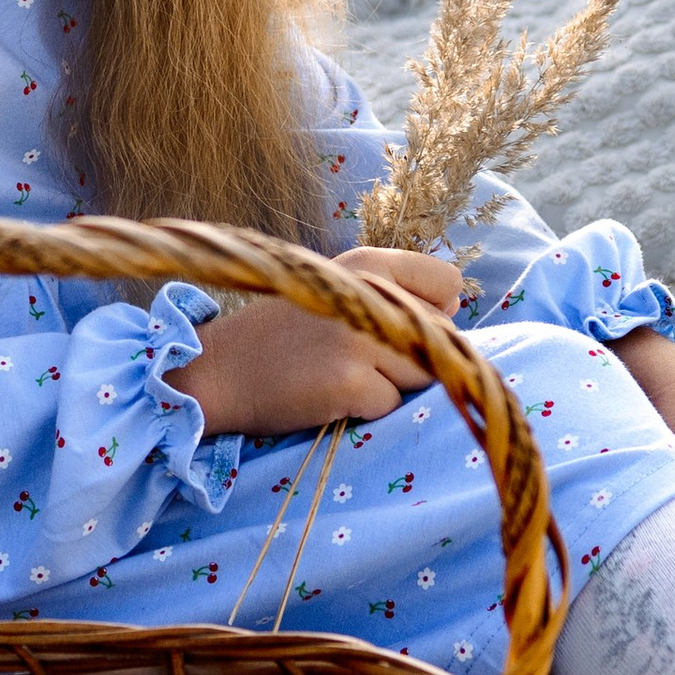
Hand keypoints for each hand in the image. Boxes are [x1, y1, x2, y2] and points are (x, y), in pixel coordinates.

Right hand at [184, 250, 463, 438]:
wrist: (216, 371)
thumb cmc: (279, 335)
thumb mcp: (333, 291)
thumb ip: (392, 293)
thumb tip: (458, 305)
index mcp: (367, 264)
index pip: (447, 284)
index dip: (434, 313)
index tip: (396, 327)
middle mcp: (367, 293)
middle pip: (439, 336)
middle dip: (410, 356)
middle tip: (354, 357)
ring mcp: (359, 339)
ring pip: (421, 374)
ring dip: (390, 385)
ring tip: (341, 375)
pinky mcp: (350, 383)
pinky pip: (390, 406)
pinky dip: (365, 410)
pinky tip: (327, 396)